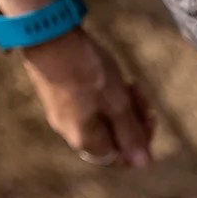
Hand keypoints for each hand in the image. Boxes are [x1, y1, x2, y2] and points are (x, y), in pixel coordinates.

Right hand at [21, 28, 155, 166]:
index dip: (140, 141)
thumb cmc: (86, 69)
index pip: (122, 157)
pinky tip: (110, 78)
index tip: (149, 116)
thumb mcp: (117, 102)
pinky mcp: (58, 96)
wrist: (47, 34)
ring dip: (122, 106)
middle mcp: (71, 133)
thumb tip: (143, 164)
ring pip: (103, 120)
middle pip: (113, 138)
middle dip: (133, 119)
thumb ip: (130, 133)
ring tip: (127, 84)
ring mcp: (62, 115)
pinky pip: (90, 106)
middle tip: (140, 94)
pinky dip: (106, 97)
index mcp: (86, 140)